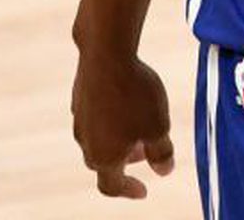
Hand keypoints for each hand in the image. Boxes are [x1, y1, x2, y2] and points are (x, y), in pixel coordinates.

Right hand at [72, 52, 174, 199]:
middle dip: (125, 161)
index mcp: (104, 156)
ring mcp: (79, 117)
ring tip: (136, 123)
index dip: (129, 190)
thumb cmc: (135, 93)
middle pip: (103, 161)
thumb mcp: (159, 126)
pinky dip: (109, 116)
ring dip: (116, 137)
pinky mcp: (79, 94)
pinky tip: (123, 100)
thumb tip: (164, 171)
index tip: (144, 191)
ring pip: (97, 137)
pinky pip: (95, 114)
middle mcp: (86, 141)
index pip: (112, 186)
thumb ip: (162, 153)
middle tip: (143, 151)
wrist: (106, 52)